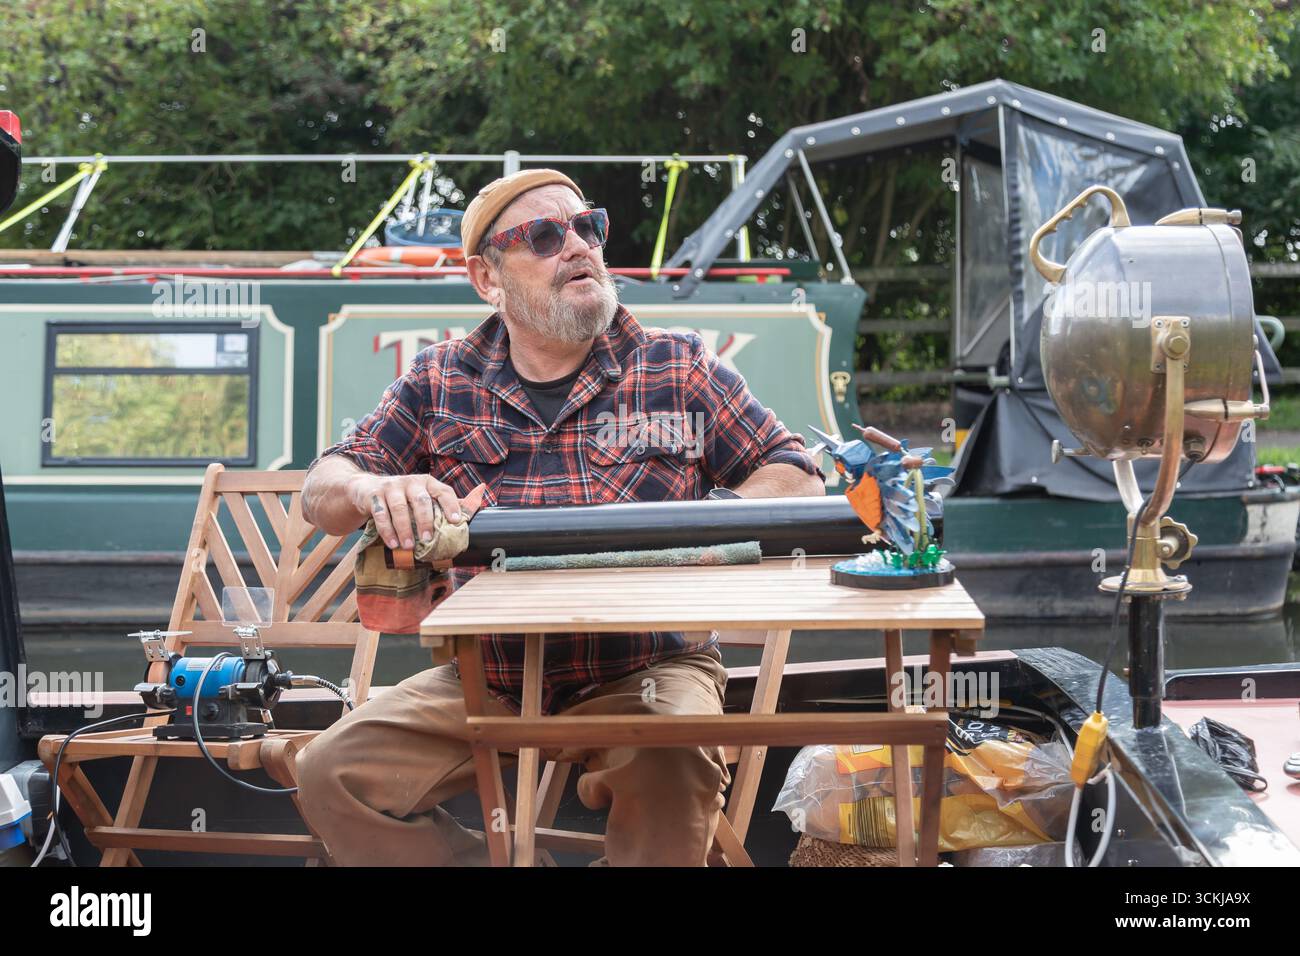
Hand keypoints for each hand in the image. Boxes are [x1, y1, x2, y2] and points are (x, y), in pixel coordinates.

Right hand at [348, 474, 486, 549]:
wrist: (366, 489)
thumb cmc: (403, 497)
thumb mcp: (423, 497)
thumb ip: (445, 503)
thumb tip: (478, 501)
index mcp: (428, 482)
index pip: (443, 491)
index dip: (452, 505)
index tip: (457, 522)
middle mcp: (411, 482)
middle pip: (421, 500)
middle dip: (426, 521)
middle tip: (428, 540)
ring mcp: (391, 487)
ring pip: (399, 507)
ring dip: (405, 528)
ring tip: (409, 546)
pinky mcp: (374, 495)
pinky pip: (381, 513)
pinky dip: (387, 530)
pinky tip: (393, 543)